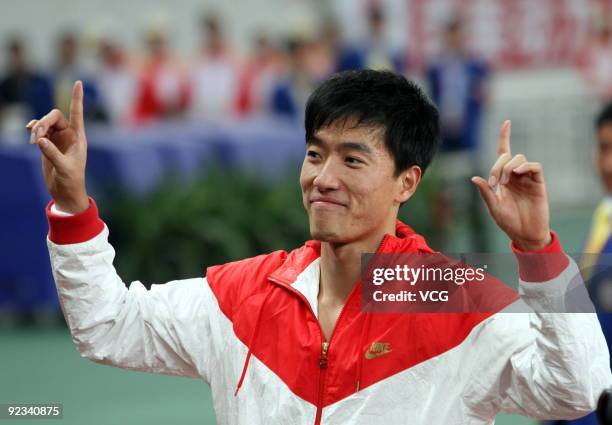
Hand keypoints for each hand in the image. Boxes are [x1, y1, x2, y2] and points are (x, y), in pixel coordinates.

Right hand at [27, 81, 88, 213]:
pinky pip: (38, 130)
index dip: (77, 98)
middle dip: (44, 123)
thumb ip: (52, 153)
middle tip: (36, 136)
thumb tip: (39, 140)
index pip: (77, 113)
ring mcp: (57, 138)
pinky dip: (33, 128)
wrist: (65, 191)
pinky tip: (29, 131)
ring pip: (45, 123)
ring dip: (37, 128)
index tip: (78, 82)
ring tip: (33, 142)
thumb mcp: (64, 168)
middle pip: (54, 116)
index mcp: (78, 137)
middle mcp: (69, 135)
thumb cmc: (71, 180)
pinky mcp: (47, 144)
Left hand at [471, 120, 550, 250]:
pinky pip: (534, 166)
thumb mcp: (493, 207)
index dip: (505, 137)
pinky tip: (518, 173)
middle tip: (495, 183)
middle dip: (497, 166)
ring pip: (519, 159)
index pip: (503, 153)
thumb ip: (485, 192)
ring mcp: (527, 178)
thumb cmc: (508, 221)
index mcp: (503, 178)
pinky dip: (525, 166)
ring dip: (509, 167)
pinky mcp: (538, 183)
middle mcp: (515, 175)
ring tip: (505, 183)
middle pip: (507, 156)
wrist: (525, 234)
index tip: (506, 122)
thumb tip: (474, 178)